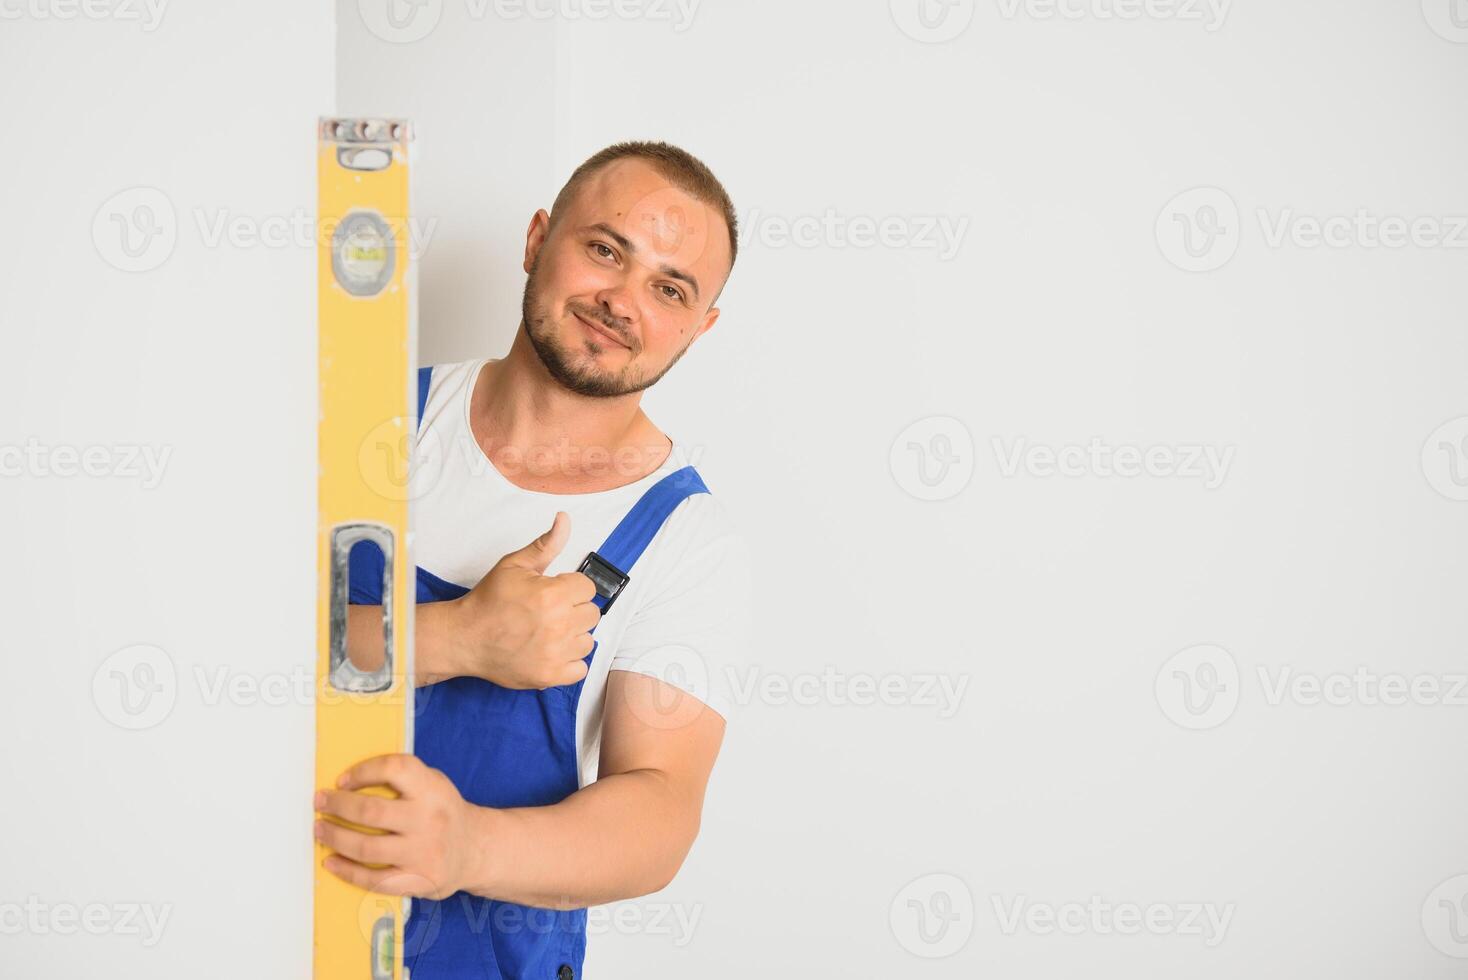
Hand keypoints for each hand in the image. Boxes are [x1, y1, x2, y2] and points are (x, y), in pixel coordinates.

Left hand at [314, 753, 484, 899]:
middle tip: (320, 802)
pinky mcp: (417, 880)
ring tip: (320, 829)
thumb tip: (351, 781)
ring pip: (366, 848)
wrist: (476, 849)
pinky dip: (347, 871)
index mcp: (433, 790)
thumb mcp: (435, 784)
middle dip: (338, 806)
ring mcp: (423, 853)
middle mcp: (429, 819)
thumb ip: (404, 779)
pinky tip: (332, 862)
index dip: (363, 771)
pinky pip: (373, 879)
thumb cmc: (444, 812)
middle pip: (371, 811)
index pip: (394, 769)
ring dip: (335, 837)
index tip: (342, 780)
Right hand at [444, 511, 600, 688]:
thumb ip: (546, 544)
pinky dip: (569, 661)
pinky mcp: (550, 676)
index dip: (570, 586)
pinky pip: (580, 668)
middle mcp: (558, 625)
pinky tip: (551, 651)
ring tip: (548, 631)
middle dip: (573, 609)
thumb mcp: (515, 565)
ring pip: (587, 640)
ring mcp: (555, 653)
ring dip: (572, 635)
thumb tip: (564, 519)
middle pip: (591, 613)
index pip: (587, 587)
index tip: (553, 591)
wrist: (465, 637)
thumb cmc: (488, 601)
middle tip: (548, 611)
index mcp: (553, 595)